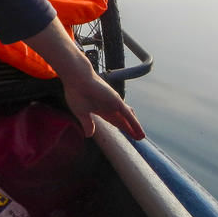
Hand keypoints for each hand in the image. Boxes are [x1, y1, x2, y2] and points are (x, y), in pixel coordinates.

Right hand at [24, 17, 144, 139]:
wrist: (77, 79)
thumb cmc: (76, 93)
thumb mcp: (82, 113)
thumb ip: (87, 124)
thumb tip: (89, 135)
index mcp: (101, 109)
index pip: (114, 120)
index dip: (121, 127)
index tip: (127, 133)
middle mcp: (110, 106)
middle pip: (123, 120)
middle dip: (130, 129)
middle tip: (138, 137)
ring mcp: (114, 104)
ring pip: (128, 118)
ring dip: (134, 128)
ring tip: (141, 136)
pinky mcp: (117, 102)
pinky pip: (128, 115)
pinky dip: (134, 124)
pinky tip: (139, 132)